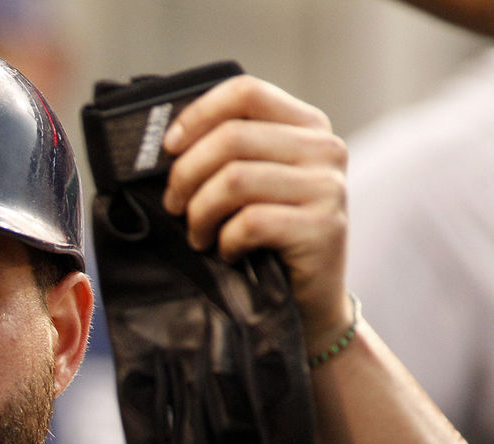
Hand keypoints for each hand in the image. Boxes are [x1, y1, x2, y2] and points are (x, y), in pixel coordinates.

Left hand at [161, 74, 352, 343]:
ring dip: (200, 214)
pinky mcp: (323, 228)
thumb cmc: (266, 240)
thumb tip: (166, 141)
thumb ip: (226, 153)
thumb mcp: (251, 185)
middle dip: (186, 176)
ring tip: (199, 236)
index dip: (197, 116)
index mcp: (305, 125)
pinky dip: (225, 242)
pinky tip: (228, 253)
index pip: (245, 92)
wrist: (309, 301)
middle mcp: (324, 148)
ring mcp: (328, 187)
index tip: (168, 148)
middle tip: (174, 207)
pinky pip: (250, 223)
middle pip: (231, 138)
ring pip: (234, 180)